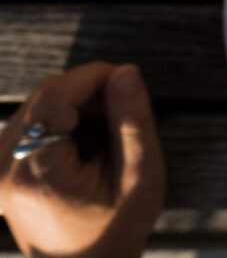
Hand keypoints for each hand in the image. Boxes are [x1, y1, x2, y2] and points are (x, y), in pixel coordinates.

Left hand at [0, 64, 164, 257]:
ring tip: (102, 138)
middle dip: (87, 94)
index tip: (126, 85)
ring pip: (35, 109)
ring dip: (73, 108)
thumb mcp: (139, 176)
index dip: (93, 76)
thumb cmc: (116, 229)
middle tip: (120, 119)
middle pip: (43, 98)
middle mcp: (4, 169)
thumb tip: (125, 71)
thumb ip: (132, 121)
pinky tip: (81, 147)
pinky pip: (27, 127)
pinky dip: (58, 124)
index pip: (55, 94)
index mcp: (37, 171)